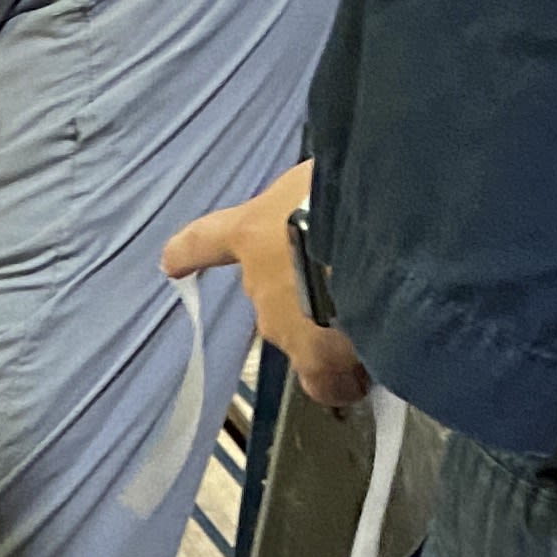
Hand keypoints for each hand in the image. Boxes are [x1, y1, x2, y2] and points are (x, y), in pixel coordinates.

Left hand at [163, 159, 367, 412]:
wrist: (376, 241)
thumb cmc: (348, 194)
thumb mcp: (328, 179)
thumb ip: (319, 202)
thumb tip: (335, 211)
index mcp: (254, 230)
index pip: (209, 240)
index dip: (191, 251)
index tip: (171, 263)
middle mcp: (262, 285)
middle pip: (276, 298)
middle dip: (310, 295)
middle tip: (353, 279)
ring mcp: (287, 328)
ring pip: (308, 339)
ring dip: (337, 333)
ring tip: (384, 316)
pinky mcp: (319, 363)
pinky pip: (331, 377)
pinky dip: (352, 371)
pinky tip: (384, 359)